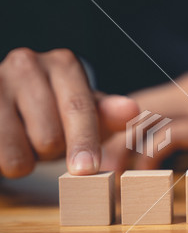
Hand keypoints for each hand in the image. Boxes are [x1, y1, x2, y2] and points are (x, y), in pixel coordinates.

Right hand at [0, 48, 138, 177]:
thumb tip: (131, 111)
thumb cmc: (57, 112)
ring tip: (27, 141)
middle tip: (49, 141)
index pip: (79, 109)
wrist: (12, 109)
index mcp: (63, 63)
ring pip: (18, 152)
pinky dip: (5, 162)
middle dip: (53, 152)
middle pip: (50, 136)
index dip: (84, 143)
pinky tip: (6, 143)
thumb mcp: (88, 114)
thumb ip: (109, 115)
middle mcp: (27, 62)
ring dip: (27, 160)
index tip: (87, 170)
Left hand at [101, 72, 187, 171]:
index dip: (112, 124)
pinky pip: (167, 135)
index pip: (137, 101)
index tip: (97, 148)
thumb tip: (142, 153)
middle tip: (94, 166)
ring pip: (144, 118)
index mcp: (186, 87)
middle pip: (134, 107)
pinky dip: (148, 155)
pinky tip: (144, 173)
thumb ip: (179, 130)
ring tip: (111, 175)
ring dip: (121, 149)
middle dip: (108, 138)